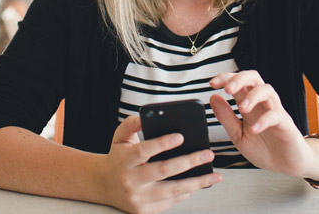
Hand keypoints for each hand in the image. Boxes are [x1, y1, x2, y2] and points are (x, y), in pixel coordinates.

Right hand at [99, 115, 221, 213]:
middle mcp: (131, 180)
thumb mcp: (120, 138)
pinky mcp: (145, 210)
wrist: (103, 186)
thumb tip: (145, 115)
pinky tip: (200, 184)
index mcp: (125, 160)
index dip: (162, 144)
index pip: (144, 151)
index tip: (181, 136)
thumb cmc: (118, 158)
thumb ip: (131, 124)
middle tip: (208, 154)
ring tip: (215, 176)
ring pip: (172, 190)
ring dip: (197, 183)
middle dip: (189, 161)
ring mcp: (139, 197)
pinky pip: (171, 201)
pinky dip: (187, 192)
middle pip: (163, 170)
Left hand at [209, 71, 318, 177]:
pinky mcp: (286, 125)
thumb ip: (227, 118)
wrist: (286, 165)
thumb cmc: (265, 149)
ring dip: (253, 96)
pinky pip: (276, 116)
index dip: (226, 78)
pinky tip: (254, 129)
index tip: (212, 84)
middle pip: (254, 79)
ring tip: (242, 108)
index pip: (239, 83)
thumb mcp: (239, 136)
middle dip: (239, 79)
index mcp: (250, 105)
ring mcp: (275, 113)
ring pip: (267, 91)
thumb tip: (213, 98)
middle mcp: (263, 105)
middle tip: (227, 89)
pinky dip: (264, 121)